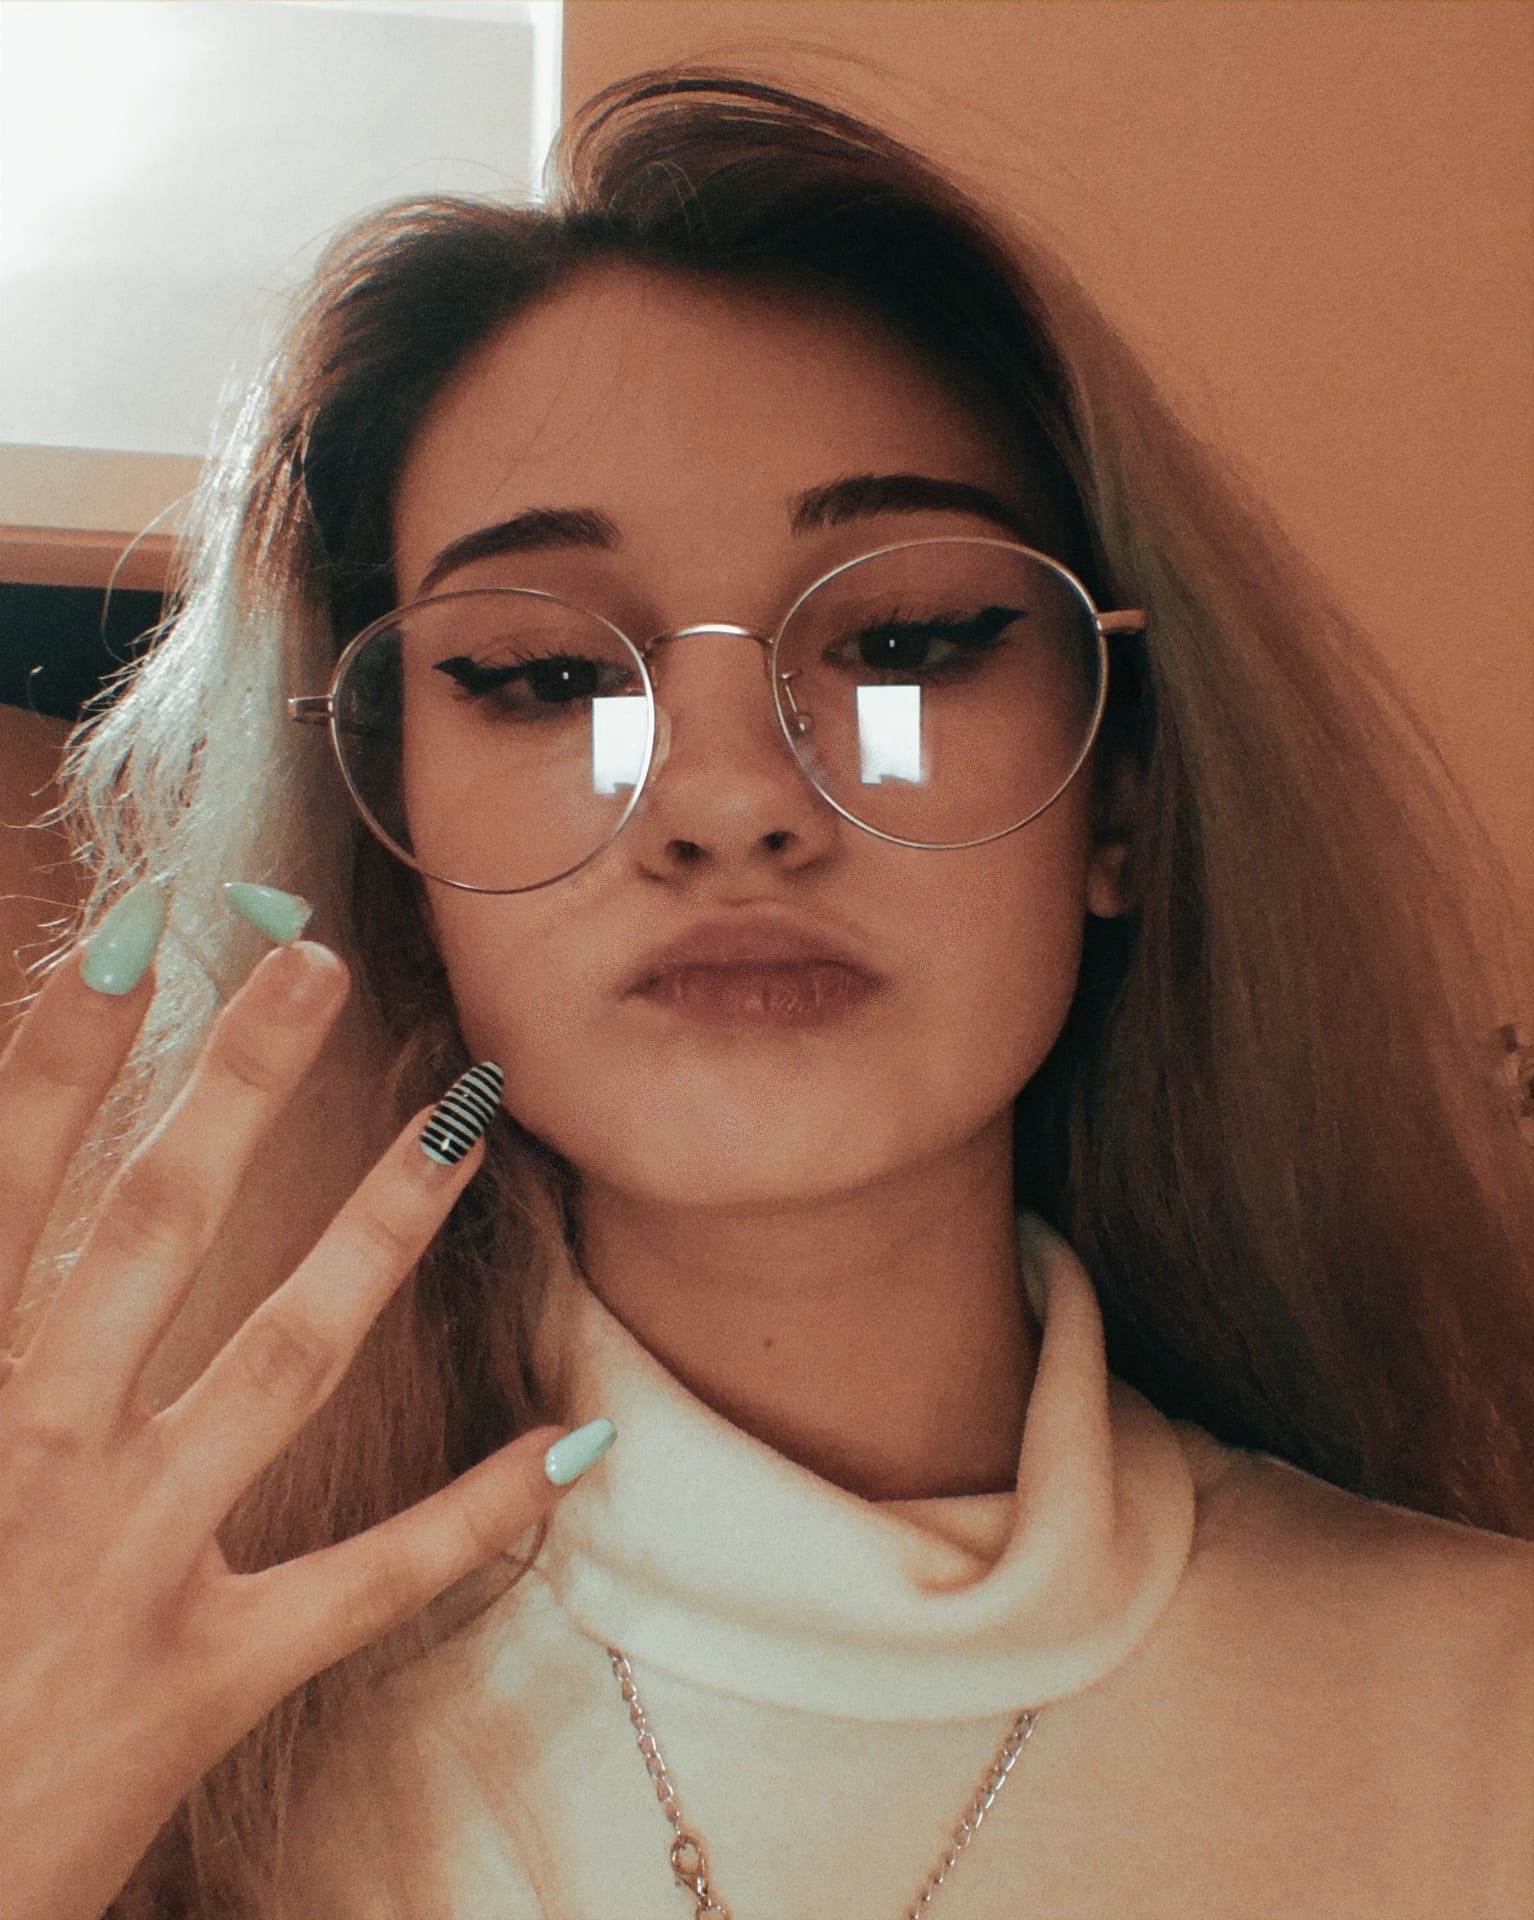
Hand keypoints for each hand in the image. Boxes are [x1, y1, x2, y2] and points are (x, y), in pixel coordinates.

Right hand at [0, 920, 598, 1919]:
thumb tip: (20, 1242)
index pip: (10, 1195)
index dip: (60, 1061)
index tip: (133, 935)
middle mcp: (38, 1461)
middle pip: (147, 1231)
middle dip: (232, 1086)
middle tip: (313, 966)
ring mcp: (135, 1566)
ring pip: (282, 1359)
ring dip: (378, 1229)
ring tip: (468, 1123)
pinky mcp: (210, 1677)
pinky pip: (367, 1582)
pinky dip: (472, 1515)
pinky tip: (573, 1442)